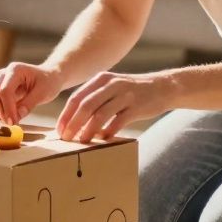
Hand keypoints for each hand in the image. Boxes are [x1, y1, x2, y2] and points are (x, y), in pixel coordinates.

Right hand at [0, 62, 65, 124]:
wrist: (49, 77)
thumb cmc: (48, 81)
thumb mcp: (43, 93)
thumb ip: (29, 104)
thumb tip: (16, 116)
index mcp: (15, 70)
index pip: (5, 90)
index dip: (7, 108)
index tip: (13, 122)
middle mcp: (4, 73)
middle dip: (1, 110)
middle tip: (12, 124)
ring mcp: (1, 80)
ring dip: (0, 112)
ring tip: (13, 121)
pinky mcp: (1, 88)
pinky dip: (1, 111)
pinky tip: (11, 118)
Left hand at [57, 70, 177, 141]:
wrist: (162, 87)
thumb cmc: (131, 91)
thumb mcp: (111, 87)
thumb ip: (94, 98)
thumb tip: (74, 120)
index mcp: (101, 79)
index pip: (76, 98)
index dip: (66, 115)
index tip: (60, 130)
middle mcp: (111, 84)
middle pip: (85, 106)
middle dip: (73, 124)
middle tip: (66, 138)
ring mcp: (124, 95)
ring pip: (100, 114)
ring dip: (88, 130)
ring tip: (82, 142)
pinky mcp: (136, 107)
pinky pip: (118, 122)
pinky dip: (108, 132)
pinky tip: (103, 140)